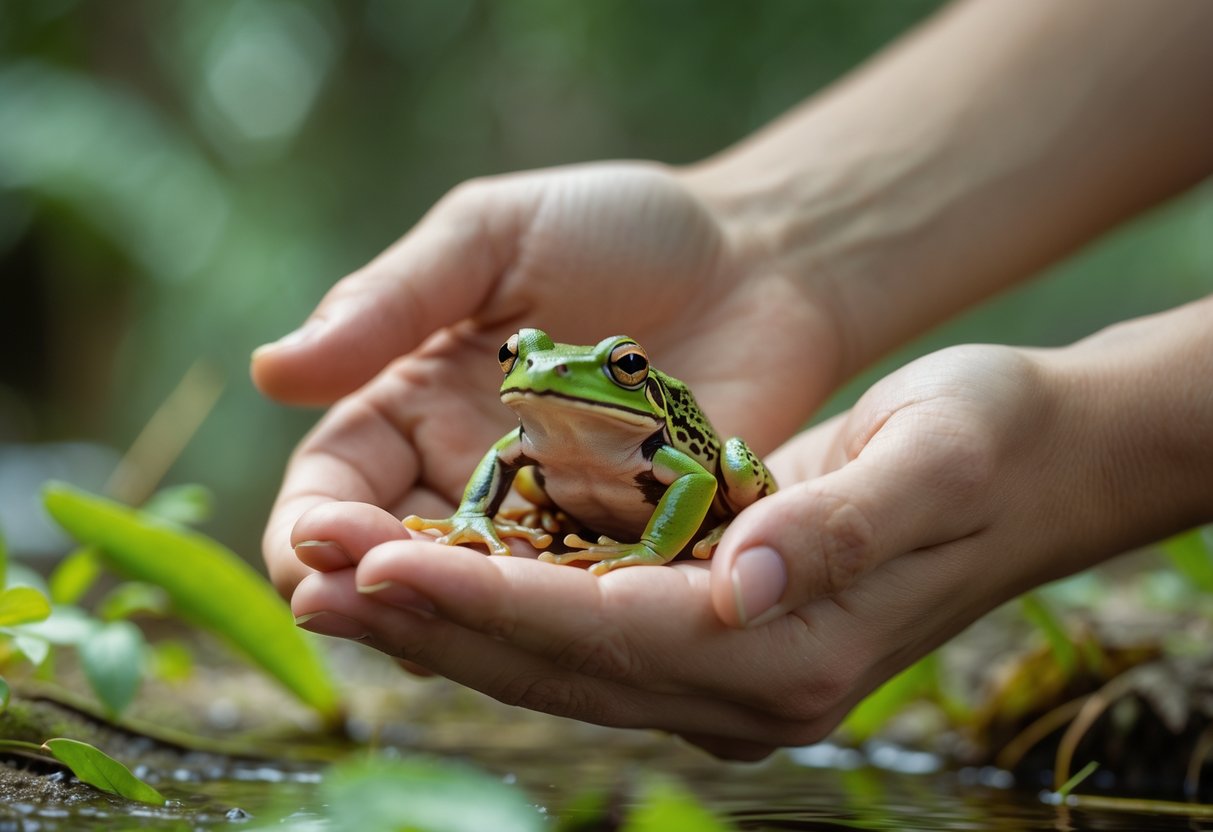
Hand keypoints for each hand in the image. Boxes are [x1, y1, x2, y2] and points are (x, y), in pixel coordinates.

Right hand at [253, 162, 840, 594]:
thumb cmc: (619, 227)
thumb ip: (394, 301)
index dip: (314, 521)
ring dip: (452, 625)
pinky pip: (585, 604)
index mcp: (417, 403)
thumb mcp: (492, 239)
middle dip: (367, 590)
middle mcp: (474, 477)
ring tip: (429, 642)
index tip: (313, 540)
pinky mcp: (635, 551)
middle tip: (349, 607)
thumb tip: (272, 370)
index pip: (338, 481)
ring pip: (483, 600)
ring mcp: (556, 523)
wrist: (760, 255)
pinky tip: (545, 643)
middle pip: (397, 559)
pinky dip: (560, 629)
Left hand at [289, 342, 1144, 758]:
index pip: (610, 632)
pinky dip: (493, 608)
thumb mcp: (935, 460)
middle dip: (431, 623)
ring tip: (333, 586)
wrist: (1024, 466)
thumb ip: (841, 529)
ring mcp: (725, 673)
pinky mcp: (709, 639)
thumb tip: (742, 586)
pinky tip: (425, 577)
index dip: (487, 603)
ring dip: (440, 624)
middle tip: (309, 582)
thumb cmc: (985, 442)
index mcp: (793, 649)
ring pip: (551, 661)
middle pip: (558, 664)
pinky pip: (578, 636)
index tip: (377, 564)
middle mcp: (748, 684)